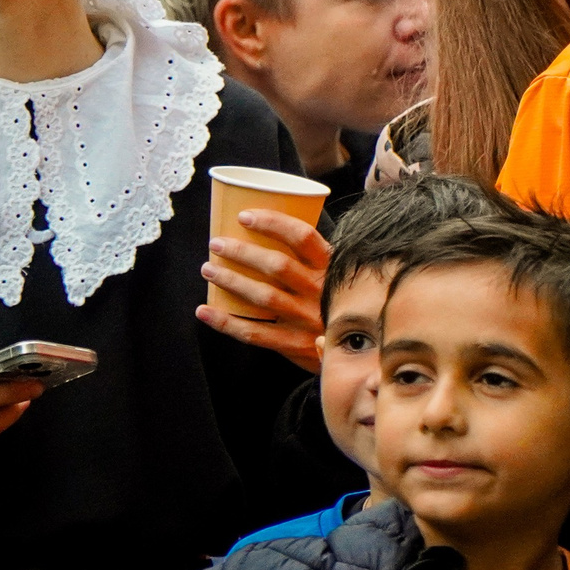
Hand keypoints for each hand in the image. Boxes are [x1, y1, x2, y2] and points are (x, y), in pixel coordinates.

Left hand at [198, 209, 330, 373]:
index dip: (272, 223)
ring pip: (263, 297)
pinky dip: (226, 322)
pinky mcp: (294, 344)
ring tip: (209, 269)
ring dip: (231, 281)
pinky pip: (255, 333)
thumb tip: (275, 226)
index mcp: (332, 267)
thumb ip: (316, 257)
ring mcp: (306, 319)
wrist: (364, 354)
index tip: (244, 216)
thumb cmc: (340, 304)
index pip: (303, 236)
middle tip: (217, 243)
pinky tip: (205, 311)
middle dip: (242, 252)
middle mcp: (320, 291)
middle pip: (277, 265)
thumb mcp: (340, 275)